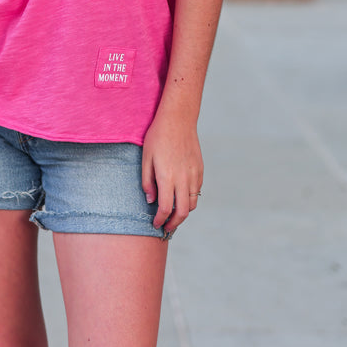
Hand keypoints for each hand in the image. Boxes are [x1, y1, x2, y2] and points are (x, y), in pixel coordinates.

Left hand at [141, 105, 203, 236]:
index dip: (160, 220)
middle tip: (166, 227)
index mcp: (167, 177)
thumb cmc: (158, 136)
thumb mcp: (146, 158)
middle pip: (182, 212)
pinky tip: (181, 196)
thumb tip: (150, 200)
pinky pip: (197, 190)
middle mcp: (183, 179)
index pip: (166, 208)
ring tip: (173, 214)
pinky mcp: (199, 169)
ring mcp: (193, 174)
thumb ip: (147, 181)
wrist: (178, 119)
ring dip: (183, 213)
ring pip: (192, 203)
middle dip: (174, 223)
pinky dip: (190, 199)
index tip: (155, 224)